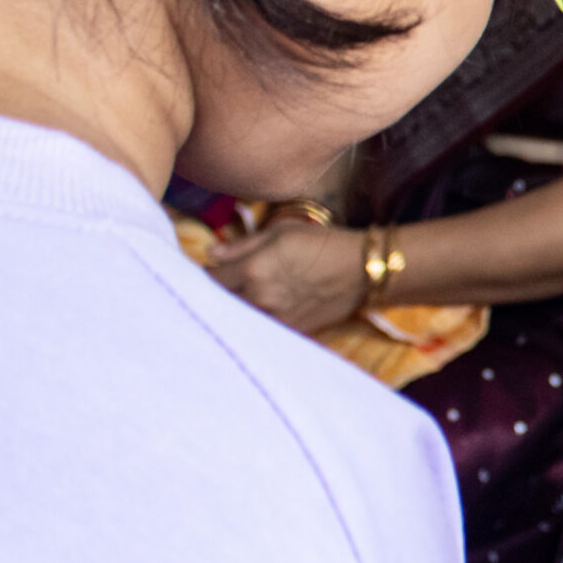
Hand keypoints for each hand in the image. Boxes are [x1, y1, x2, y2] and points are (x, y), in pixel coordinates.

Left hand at [207, 222, 367, 331]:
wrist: (362, 271)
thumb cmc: (322, 244)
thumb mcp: (281, 232)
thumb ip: (241, 245)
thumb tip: (210, 254)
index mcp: (253, 269)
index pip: (207, 278)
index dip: (200, 274)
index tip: (202, 271)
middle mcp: (258, 298)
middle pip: (217, 302)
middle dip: (212, 294)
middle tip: (215, 286)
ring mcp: (273, 318)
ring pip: (236, 317)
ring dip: (230, 309)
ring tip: (234, 298)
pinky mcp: (288, 330)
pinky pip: (258, 327)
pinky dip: (252, 320)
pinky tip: (258, 310)